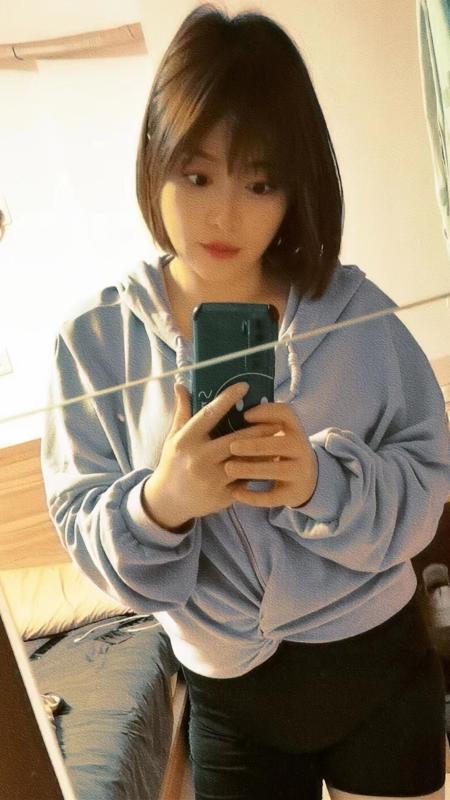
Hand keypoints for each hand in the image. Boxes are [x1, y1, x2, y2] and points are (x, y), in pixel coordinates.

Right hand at [142, 382, 280, 527]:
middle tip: (275, 420)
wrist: (168, 500)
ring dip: (263, 451)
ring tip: (278, 439)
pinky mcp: (221, 496)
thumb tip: (181, 385)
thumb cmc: (173, 463)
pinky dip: (258, 471)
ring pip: (244, 461)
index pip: (209, 415)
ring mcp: (211, 479)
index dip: (227, 399)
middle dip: (258, 430)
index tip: (244, 386)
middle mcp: (199, 459)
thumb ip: (182, 412)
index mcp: (186, 440)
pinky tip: (271, 461)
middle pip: (235, 440)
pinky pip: (245, 481)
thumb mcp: (173, 437)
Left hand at [224, 401, 317, 507]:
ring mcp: (299, 472)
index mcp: (295, 429)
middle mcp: (301, 449)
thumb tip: (232, 412)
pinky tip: (235, 492)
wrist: (306, 479)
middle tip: (231, 447)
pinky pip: (272, 497)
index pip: (286, 414)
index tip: (245, 415)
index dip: (266, 412)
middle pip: (279, 444)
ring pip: (275, 470)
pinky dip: (253, 496)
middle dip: (254, 445)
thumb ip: (262, 424)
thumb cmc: (281, 450)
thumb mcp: (280, 434)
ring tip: (228, 468)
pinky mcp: (293, 494)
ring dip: (250, 469)